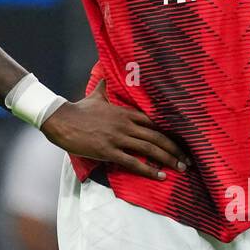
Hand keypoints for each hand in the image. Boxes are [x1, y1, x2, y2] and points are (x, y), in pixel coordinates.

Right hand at [40, 79, 186, 180]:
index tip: (182, 141)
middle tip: (187, 160)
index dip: (170, 133)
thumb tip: (106, 73)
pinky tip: (160, 176)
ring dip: (167, 160)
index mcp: (125, 112)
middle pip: (157, 137)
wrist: (61, 120)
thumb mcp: (96, 95)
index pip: (154, 122)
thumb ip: (105, 87)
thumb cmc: (79, 109)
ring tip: (180, 168)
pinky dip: (149, 170)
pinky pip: (133, 162)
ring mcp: (118, 138)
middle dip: (174, 149)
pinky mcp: (109, 151)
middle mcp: (126, 125)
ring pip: (149, 149)